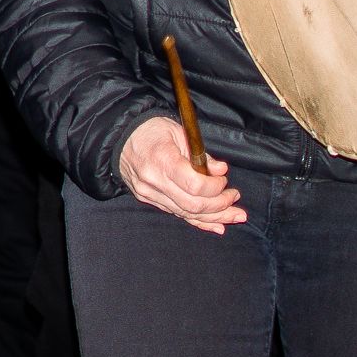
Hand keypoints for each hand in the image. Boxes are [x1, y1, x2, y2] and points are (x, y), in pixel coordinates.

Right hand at [120, 116, 244, 232]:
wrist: (120, 138)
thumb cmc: (151, 131)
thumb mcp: (178, 132)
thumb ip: (201, 154)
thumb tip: (220, 170)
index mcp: (162, 160)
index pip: (194, 185)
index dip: (215, 187)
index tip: (224, 180)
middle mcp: (153, 181)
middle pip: (192, 205)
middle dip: (220, 205)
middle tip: (234, 197)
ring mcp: (149, 193)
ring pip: (187, 213)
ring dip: (215, 216)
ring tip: (236, 216)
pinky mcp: (149, 200)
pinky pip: (177, 214)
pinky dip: (199, 222)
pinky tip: (218, 226)